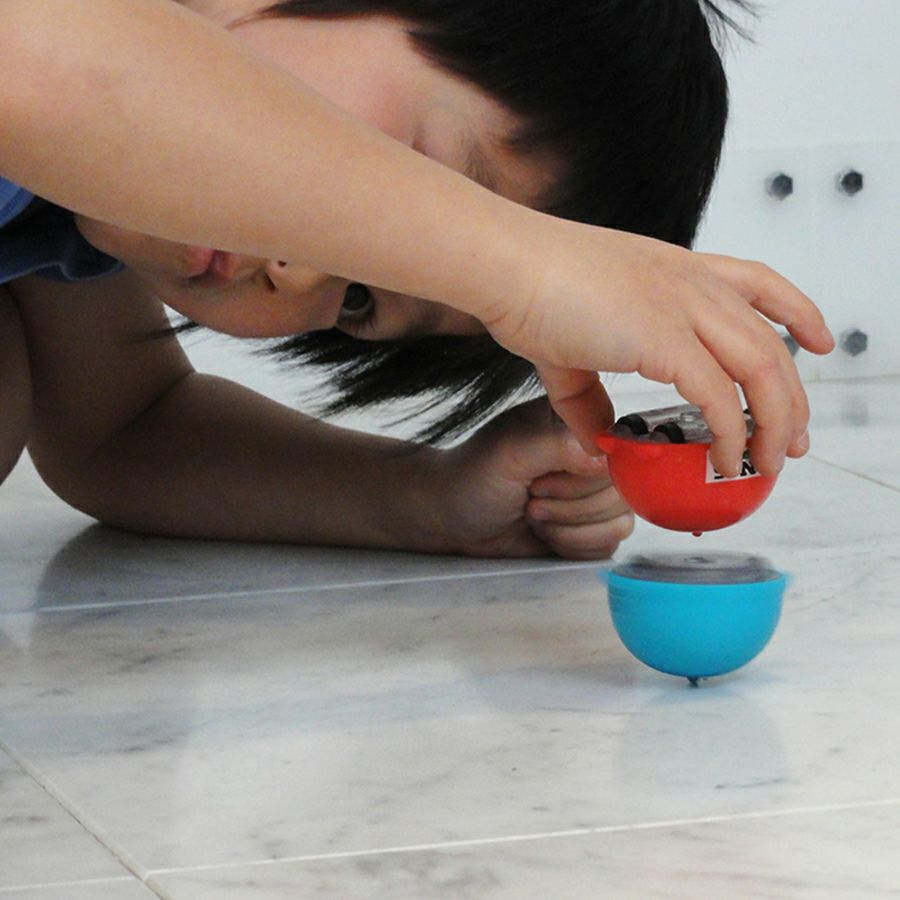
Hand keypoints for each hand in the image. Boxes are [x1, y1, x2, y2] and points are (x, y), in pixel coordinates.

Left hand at [432, 397, 633, 559]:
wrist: (450, 519)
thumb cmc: (471, 478)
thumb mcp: (510, 453)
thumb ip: (559, 446)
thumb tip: (606, 457)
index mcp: (576, 423)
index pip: (618, 450)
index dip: (584, 478)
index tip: (542, 482)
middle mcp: (591, 455)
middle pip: (622, 491)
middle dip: (569, 505)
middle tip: (531, 498)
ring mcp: (593, 492)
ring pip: (621, 520)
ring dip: (569, 527)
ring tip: (533, 513)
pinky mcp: (591, 526)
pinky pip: (610, 544)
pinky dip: (573, 545)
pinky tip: (545, 533)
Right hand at [485, 221, 833, 477]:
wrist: (504, 264)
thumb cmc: (527, 290)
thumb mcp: (568, 351)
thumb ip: (588, 400)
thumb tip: (596, 442)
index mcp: (674, 270)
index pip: (758, 282)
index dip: (798, 312)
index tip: (819, 340)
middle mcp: (690, 282)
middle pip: (772, 340)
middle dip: (794, 395)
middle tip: (794, 438)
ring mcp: (683, 305)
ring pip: (763, 367)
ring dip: (776, 422)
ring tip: (769, 463)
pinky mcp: (665, 337)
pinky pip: (720, 396)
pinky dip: (732, 433)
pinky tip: (726, 458)